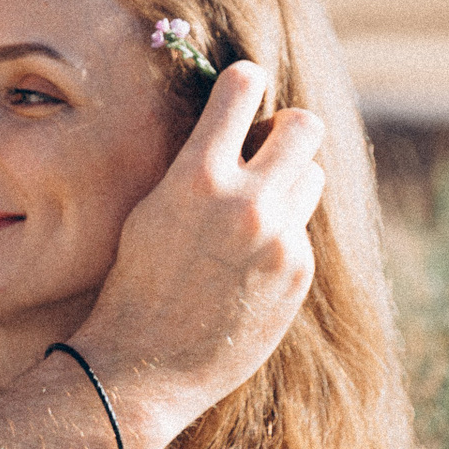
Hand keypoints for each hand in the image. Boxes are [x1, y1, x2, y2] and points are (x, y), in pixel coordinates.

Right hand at [68, 61, 324, 448]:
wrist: (145, 366)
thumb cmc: (137, 281)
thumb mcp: (153, 209)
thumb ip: (200, 166)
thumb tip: (241, 125)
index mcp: (198, 176)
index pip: (245, 86)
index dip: (244, 82)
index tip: (242, 89)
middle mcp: (247, 202)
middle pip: (305, 126)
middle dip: (287, 128)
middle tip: (266, 146)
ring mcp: (279, 240)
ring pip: (310, 175)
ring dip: (289, 180)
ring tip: (252, 209)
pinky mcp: (297, 272)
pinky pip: (302, 228)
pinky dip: (283, 234)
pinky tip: (248, 262)